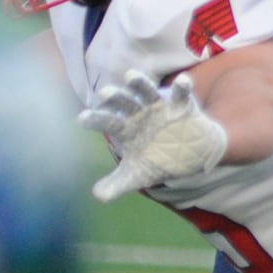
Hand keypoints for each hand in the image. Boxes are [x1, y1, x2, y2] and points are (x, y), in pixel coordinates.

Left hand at [79, 70, 227, 201]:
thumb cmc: (158, 160)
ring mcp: (160, 106)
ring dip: (140, 83)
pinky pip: (182, 92)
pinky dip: (183, 86)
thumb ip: (118, 184)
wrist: (190, 155)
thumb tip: (98, 196)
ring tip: (131, 76)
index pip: (107, 122)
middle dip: (115, 97)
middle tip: (104, 93)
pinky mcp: (181, 104)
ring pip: (147, 91)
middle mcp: (139, 113)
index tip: (81, 119)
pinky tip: (183, 81)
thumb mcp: (138, 174)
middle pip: (124, 102)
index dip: (95, 119)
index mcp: (126, 128)